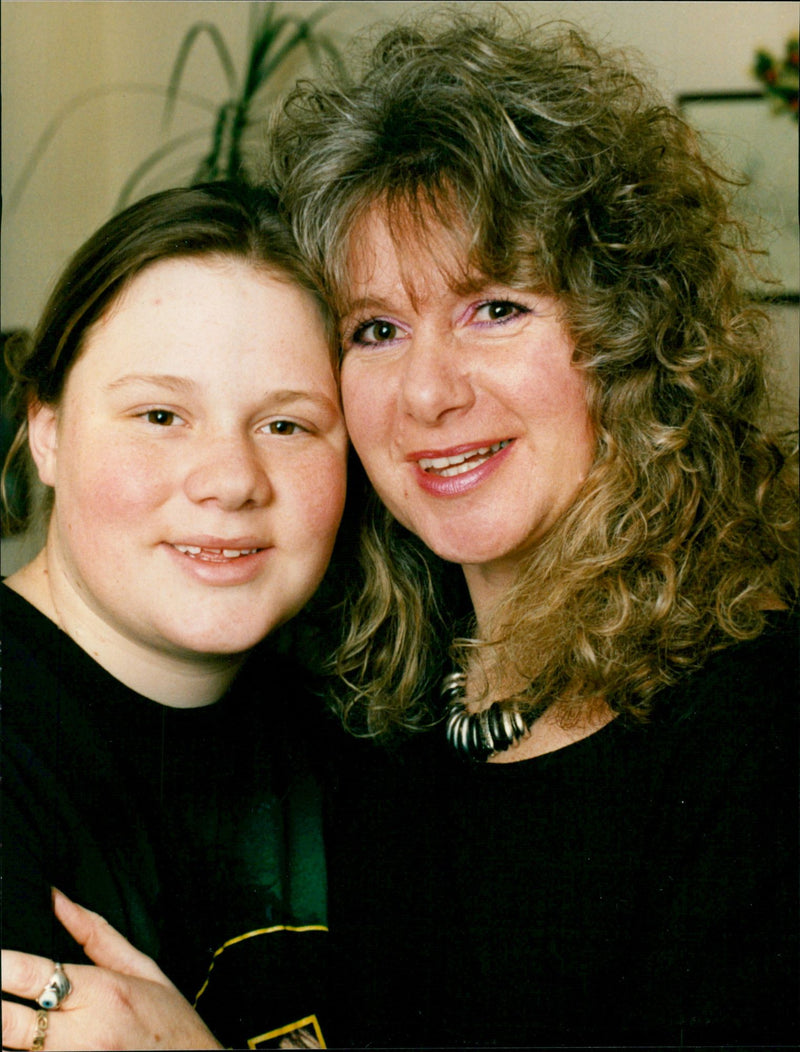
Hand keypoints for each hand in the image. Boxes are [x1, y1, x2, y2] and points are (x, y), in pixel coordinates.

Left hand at [2, 890, 222, 1049]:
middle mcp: (83, 1035)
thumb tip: (55, 898)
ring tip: (15, 1016)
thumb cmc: (168, 1022)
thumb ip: (93, 933)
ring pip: (12, 1050)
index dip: (1, 966)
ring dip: (8, 1034)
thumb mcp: (139, 968)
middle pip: (8, 1023)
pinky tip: (28, 1040)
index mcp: (102, 993)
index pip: (32, 975)